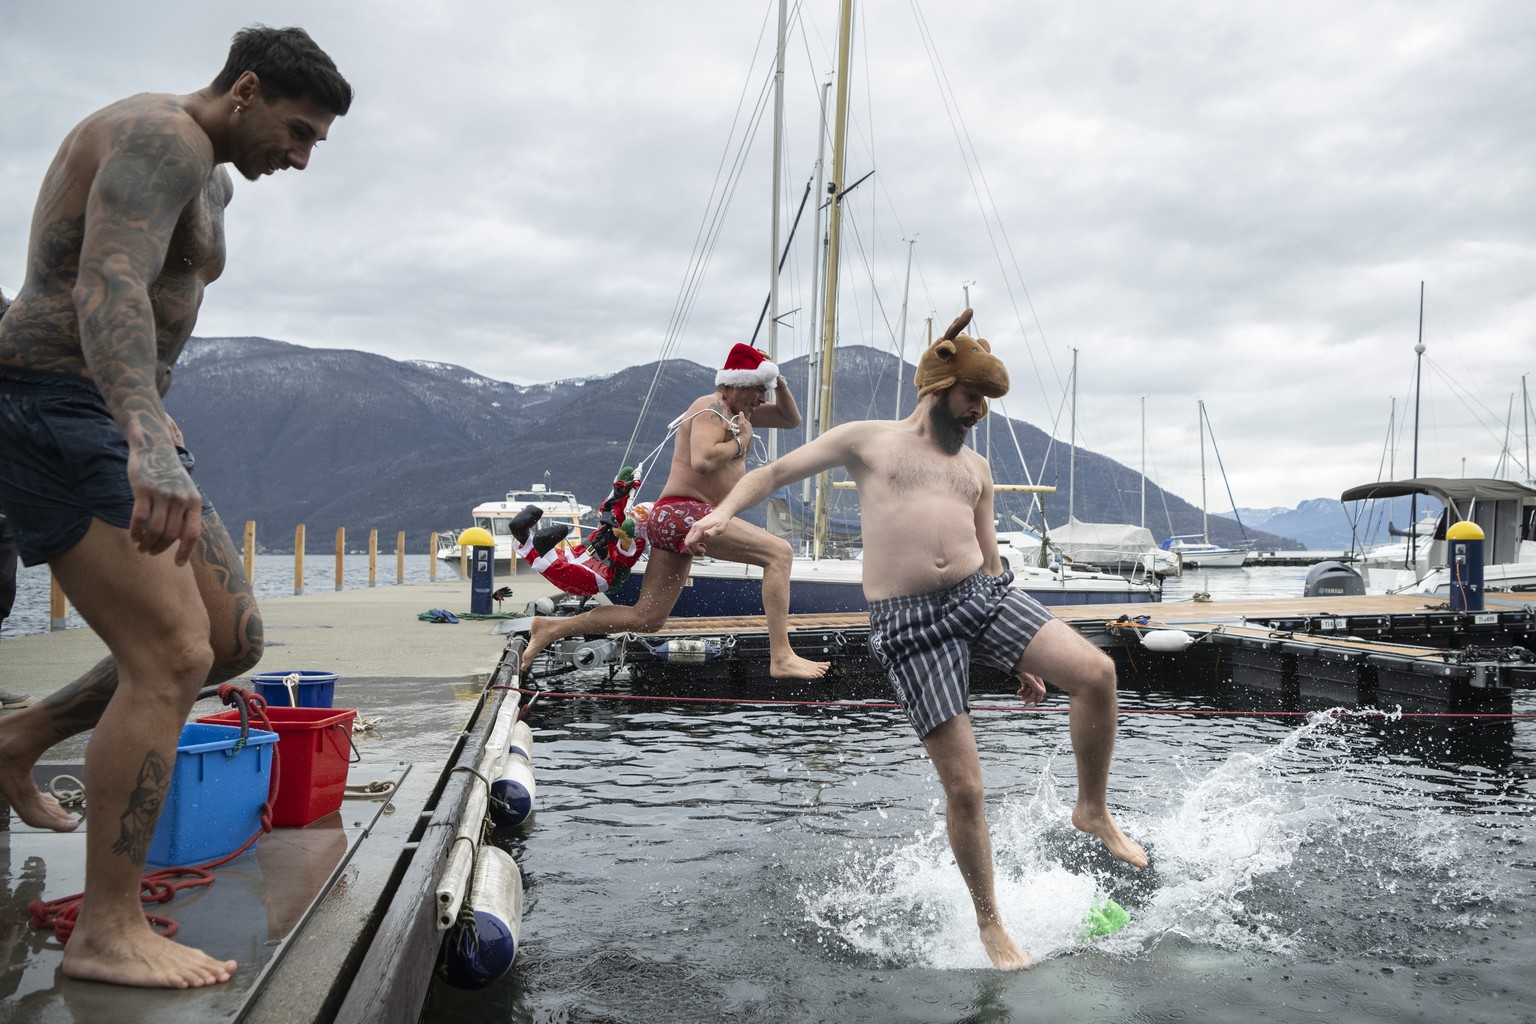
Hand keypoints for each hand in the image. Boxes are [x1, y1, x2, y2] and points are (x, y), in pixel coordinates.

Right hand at [127, 442, 202, 564]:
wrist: (155, 448)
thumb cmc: (170, 475)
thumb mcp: (185, 492)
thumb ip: (185, 513)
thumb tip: (182, 540)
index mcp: (194, 501)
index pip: (193, 533)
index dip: (186, 551)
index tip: (178, 564)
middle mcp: (180, 499)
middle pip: (171, 535)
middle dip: (160, 548)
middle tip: (151, 552)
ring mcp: (162, 494)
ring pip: (155, 530)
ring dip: (147, 543)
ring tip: (142, 547)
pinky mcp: (143, 490)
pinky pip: (139, 519)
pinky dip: (136, 532)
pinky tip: (134, 536)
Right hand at [684, 510, 729, 554]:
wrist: (721, 513)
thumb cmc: (722, 521)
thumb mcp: (720, 528)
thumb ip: (713, 532)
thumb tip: (706, 534)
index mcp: (700, 528)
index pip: (691, 542)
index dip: (696, 549)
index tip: (704, 551)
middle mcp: (695, 527)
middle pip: (687, 542)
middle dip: (693, 550)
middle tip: (702, 554)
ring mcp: (694, 527)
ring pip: (688, 540)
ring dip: (693, 548)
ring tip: (703, 550)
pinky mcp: (695, 528)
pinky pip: (690, 537)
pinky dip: (694, 544)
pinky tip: (702, 544)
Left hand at [1015, 672, 1045, 703]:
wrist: (1015, 665)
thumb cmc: (1023, 669)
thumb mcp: (1029, 679)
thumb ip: (1036, 686)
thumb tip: (1042, 693)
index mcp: (1038, 680)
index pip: (1041, 691)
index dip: (1039, 697)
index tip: (1035, 702)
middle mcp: (1035, 681)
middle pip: (1035, 692)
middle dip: (1030, 697)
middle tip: (1025, 702)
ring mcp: (1030, 681)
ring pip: (1029, 691)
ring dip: (1025, 695)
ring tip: (1021, 696)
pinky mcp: (1025, 680)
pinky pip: (1025, 688)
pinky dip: (1022, 691)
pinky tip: (1019, 692)